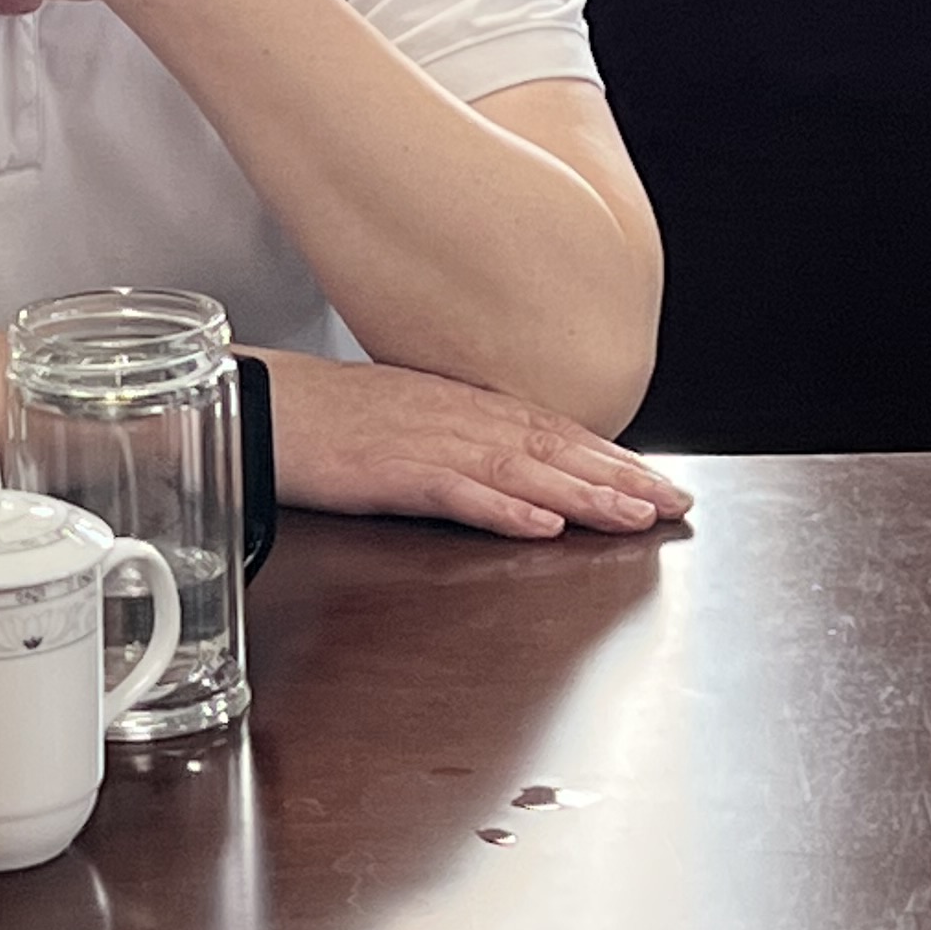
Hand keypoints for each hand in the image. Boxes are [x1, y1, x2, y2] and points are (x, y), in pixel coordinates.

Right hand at [264, 351, 691, 540]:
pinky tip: (540, 525)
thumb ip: (457, 437)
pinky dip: (502, 508)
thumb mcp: (403, 417)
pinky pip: (456, 491)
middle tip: (672, 503)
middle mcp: (455, 418)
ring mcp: (425, 442)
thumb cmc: (321, 416)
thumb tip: (503, 463)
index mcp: (461, 406)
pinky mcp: (390, 471)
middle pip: (552, 447)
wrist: (258, 404)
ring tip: (631, 516)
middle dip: (618, 476)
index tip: (656, 481)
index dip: (609, 455)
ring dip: (581, 493)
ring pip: (520, 469)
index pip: (552, 429)